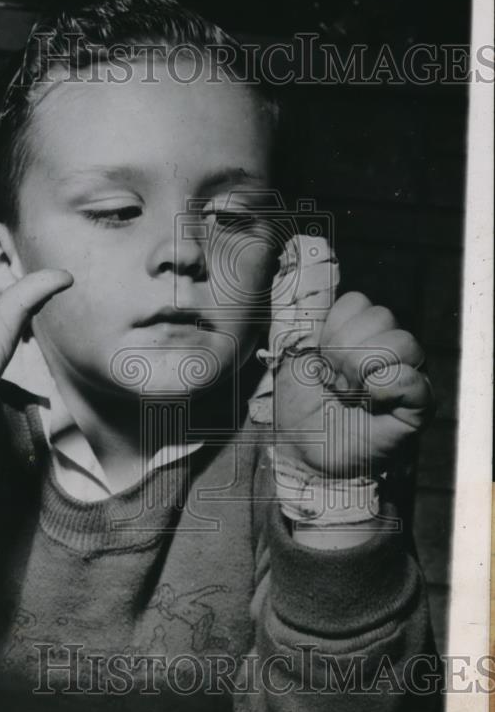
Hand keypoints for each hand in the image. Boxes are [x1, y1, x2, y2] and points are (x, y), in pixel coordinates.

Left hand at [274, 292, 433, 477]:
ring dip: (364, 370)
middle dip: (345, 351)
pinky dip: (388, 385)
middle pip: (383, 316)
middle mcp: (388, 349)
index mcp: (360, 334)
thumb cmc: (301, 410)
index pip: (359, 301)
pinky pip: (416, 379)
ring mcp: (407, 375)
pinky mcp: (419, 406)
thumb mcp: (292, 355)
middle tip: (334, 382)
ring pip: (402, 342)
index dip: (334, 328)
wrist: (308, 457)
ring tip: (350, 394)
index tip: (319, 359)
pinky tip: (371, 399)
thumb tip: (307, 254)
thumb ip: (303, 314)